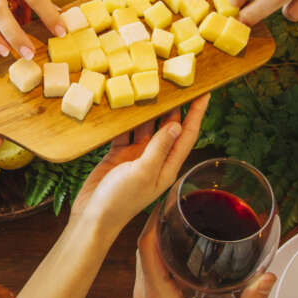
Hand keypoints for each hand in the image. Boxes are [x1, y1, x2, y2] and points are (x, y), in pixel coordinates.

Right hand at [69, 95, 209, 232]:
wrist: (92, 217)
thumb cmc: (120, 200)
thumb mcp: (144, 172)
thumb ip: (159, 148)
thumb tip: (176, 124)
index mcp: (167, 166)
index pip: (187, 134)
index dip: (197, 113)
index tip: (205, 92)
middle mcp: (155, 158)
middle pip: (168, 126)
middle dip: (173, 106)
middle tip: (174, 80)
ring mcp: (136, 155)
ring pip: (145, 126)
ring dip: (147, 109)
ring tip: (149, 85)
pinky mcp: (118, 154)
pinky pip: (125, 131)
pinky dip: (125, 119)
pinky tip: (124, 103)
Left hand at [133, 215, 274, 297]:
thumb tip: (269, 277)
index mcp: (158, 297)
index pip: (146, 249)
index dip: (152, 223)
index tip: (165, 203)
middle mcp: (145, 293)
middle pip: (143, 247)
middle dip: (155, 222)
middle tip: (176, 203)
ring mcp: (144, 296)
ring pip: (143, 255)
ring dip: (155, 235)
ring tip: (176, 215)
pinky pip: (148, 266)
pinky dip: (157, 249)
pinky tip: (176, 240)